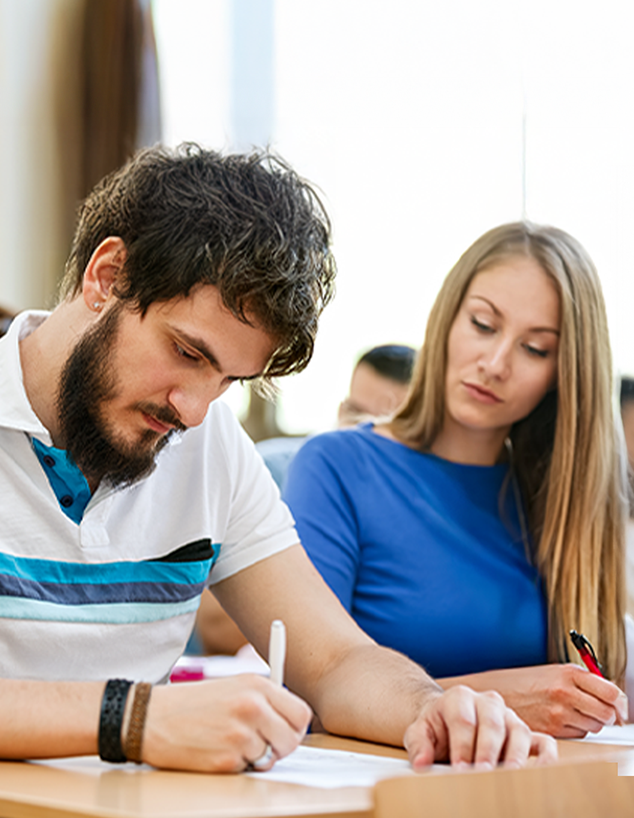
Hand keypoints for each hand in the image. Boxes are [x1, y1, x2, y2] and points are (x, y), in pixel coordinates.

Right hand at [142, 674, 311, 771]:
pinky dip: (237, 765)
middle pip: (292, 739)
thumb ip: (265, 700)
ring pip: (271, 758)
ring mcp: (240, 734)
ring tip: (230, 742)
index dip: (295, 727)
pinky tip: (216, 751)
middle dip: (281, 747)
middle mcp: (253, 706)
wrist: (151, 718)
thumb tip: (293, 723)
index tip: (285, 731)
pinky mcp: (227, 760)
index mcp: (257, 685)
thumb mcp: (233, 686)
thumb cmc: (194, 703)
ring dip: (256, 757)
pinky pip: (247, 769)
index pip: (301, 713)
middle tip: (262, 744)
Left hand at [404, 685, 556, 769]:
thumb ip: (418, 745)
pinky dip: (547, 758)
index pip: (464, 720)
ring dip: (516, 757)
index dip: (462, 746)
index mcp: (460, 697)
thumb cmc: (436, 727)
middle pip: (492, 725)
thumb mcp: (419, 731)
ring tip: (509, 778)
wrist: (448, 720)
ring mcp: (510, 717)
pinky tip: (542, 774)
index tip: (459, 769)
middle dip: (487, 753)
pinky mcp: (525, 733)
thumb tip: (421, 764)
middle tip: (483, 776)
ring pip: (520, 732)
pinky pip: (544, 742)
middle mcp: (488, 702)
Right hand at [443, 664, 628, 737]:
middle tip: (597, 712)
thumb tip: (612, 698)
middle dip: (606, 715)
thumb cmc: (524, 681)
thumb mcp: (553, 672)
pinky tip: (560, 720)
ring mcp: (558, 711)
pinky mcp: (551, 728)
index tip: (620, 707)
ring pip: (593, 726)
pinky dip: (574, 731)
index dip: (620, 703)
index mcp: (569, 673)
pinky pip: (577, 735)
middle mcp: (566, 691)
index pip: (611, 691)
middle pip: (606, 712)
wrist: (495, 692)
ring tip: (572, 713)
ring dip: (589, 723)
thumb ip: (582, 682)